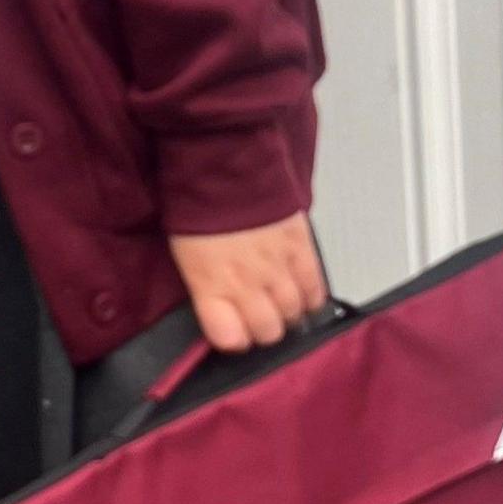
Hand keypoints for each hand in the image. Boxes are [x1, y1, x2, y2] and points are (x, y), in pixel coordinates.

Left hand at [168, 213, 328, 351]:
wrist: (223, 164)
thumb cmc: (198, 208)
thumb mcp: (188, 257)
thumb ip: (207, 290)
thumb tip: (223, 314)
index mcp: (210, 285)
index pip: (230, 338)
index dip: (234, 339)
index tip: (234, 332)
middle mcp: (245, 282)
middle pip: (268, 332)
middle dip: (265, 330)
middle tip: (261, 318)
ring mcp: (276, 266)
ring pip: (294, 314)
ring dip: (288, 314)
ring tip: (281, 305)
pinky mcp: (301, 248)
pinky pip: (315, 288)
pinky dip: (311, 297)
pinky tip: (303, 295)